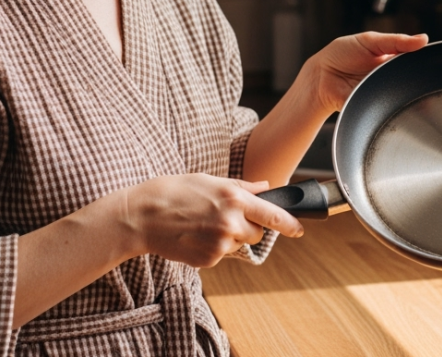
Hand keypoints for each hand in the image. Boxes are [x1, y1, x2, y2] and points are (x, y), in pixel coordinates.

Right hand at [122, 174, 303, 267]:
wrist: (142, 215)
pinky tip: (194, 236)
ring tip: (202, 225)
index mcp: (234, 198)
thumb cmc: (174, 191)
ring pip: (238, 245)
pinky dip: (212, 248)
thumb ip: (242, 186)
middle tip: (225, 218)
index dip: (290, 224)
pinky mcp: (208, 260)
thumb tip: (266, 188)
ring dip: (228, 238)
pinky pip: (221, 255)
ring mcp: (219, 243)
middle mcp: (230, 222)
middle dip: (248, 228)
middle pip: (257, 234)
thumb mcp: (209, 180)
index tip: (300, 230)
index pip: (272, 214)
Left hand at [306, 32, 428, 113]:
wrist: (320, 78)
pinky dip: (394, 103)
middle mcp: (391, 75)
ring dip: (406, 89)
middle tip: (416, 70)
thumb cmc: (341, 54)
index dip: (423, 59)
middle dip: (417, 75)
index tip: (430, 57)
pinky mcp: (378, 106)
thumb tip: (423, 39)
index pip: (415, 58)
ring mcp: (385, 91)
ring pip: (405, 93)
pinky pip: (392, 108)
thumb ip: (396, 41)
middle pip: (413, 77)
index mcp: (392, 57)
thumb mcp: (369, 41)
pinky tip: (393, 96)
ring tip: (398, 81)